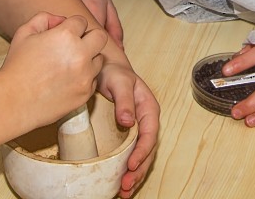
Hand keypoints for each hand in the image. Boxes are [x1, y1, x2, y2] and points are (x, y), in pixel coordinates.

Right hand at [0, 13, 105, 131]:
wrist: (13, 101)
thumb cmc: (16, 67)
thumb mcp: (24, 33)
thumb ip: (44, 18)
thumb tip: (61, 20)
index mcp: (66, 35)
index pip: (82, 21)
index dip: (72, 26)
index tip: (64, 35)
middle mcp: (80, 54)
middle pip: (100, 37)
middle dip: (89, 38)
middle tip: (75, 46)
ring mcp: (85, 75)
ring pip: (99, 60)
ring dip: (88, 59)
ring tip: (69, 65)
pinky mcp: (85, 94)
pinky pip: (93, 81)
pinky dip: (84, 79)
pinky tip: (68, 81)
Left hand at [95, 62, 159, 197]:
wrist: (104, 67)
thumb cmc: (113, 72)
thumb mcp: (119, 82)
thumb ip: (124, 100)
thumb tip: (128, 121)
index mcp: (148, 109)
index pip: (149, 134)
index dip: (142, 151)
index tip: (132, 165)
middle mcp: (145, 121)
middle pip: (147, 150)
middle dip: (139, 170)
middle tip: (126, 185)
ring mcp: (136, 129)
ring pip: (140, 156)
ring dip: (135, 175)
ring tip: (124, 191)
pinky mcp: (125, 134)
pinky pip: (129, 154)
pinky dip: (127, 170)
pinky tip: (120, 182)